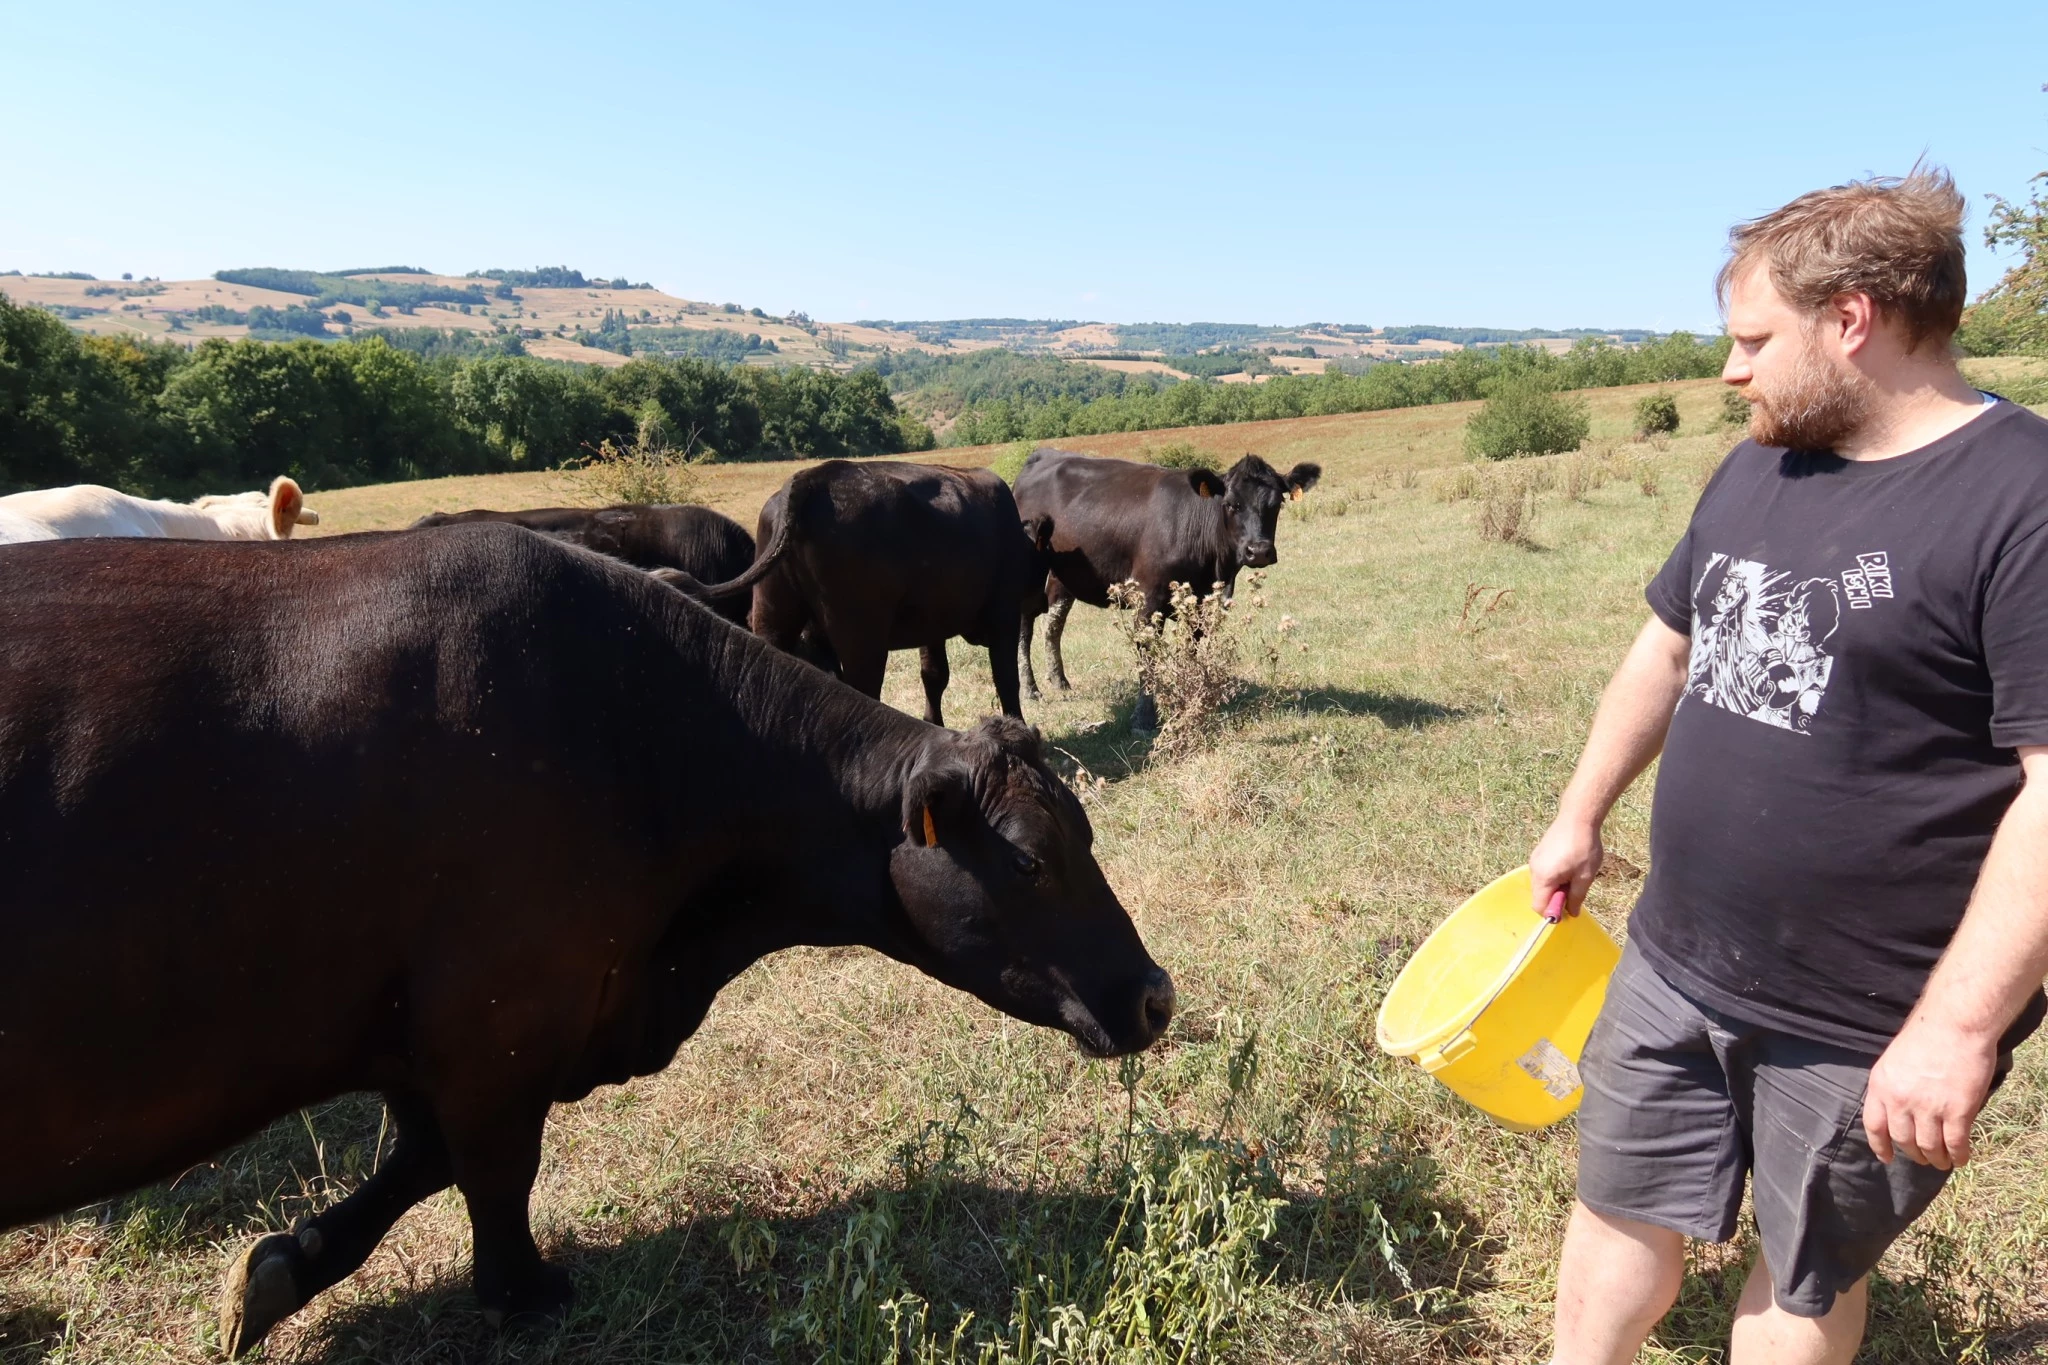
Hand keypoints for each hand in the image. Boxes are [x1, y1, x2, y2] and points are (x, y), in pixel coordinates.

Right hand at [1529, 814, 1601, 917]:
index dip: (1553, 912)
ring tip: (1574, 876)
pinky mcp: (1538, 853)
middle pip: (1539, 895)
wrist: (1578, 817)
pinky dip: (1553, 877)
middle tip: (1575, 890)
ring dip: (1555, 887)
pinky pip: (1542, 873)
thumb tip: (1571, 913)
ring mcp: (1534, 860)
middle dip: (1555, 899)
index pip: (1540, 906)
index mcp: (1544, 878)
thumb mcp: (1585, 876)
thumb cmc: (1584, 847)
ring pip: (1541, 884)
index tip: (1568, 909)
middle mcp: (1534, 870)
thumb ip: (1576, 897)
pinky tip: (1568, 866)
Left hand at [1863, 1020, 1997, 1169]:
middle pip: (1903, 1140)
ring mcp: (1929, 1107)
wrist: (1954, 1025)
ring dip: (1936, 1159)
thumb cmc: (1925, 1036)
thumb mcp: (1893, 1061)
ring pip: (1929, 1146)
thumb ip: (1892, 1086)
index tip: (1887, 1158)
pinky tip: (1961, 1159)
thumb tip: (1898, 1112)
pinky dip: (1958, 1155)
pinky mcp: (1957, 1111)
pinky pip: (1955, 1143)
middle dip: (1914, 1154)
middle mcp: (1900, 1100)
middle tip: (1923, 1158)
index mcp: (1880, 1086)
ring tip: (1942, 1162)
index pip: (1874, 1126)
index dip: (1880, 1146)